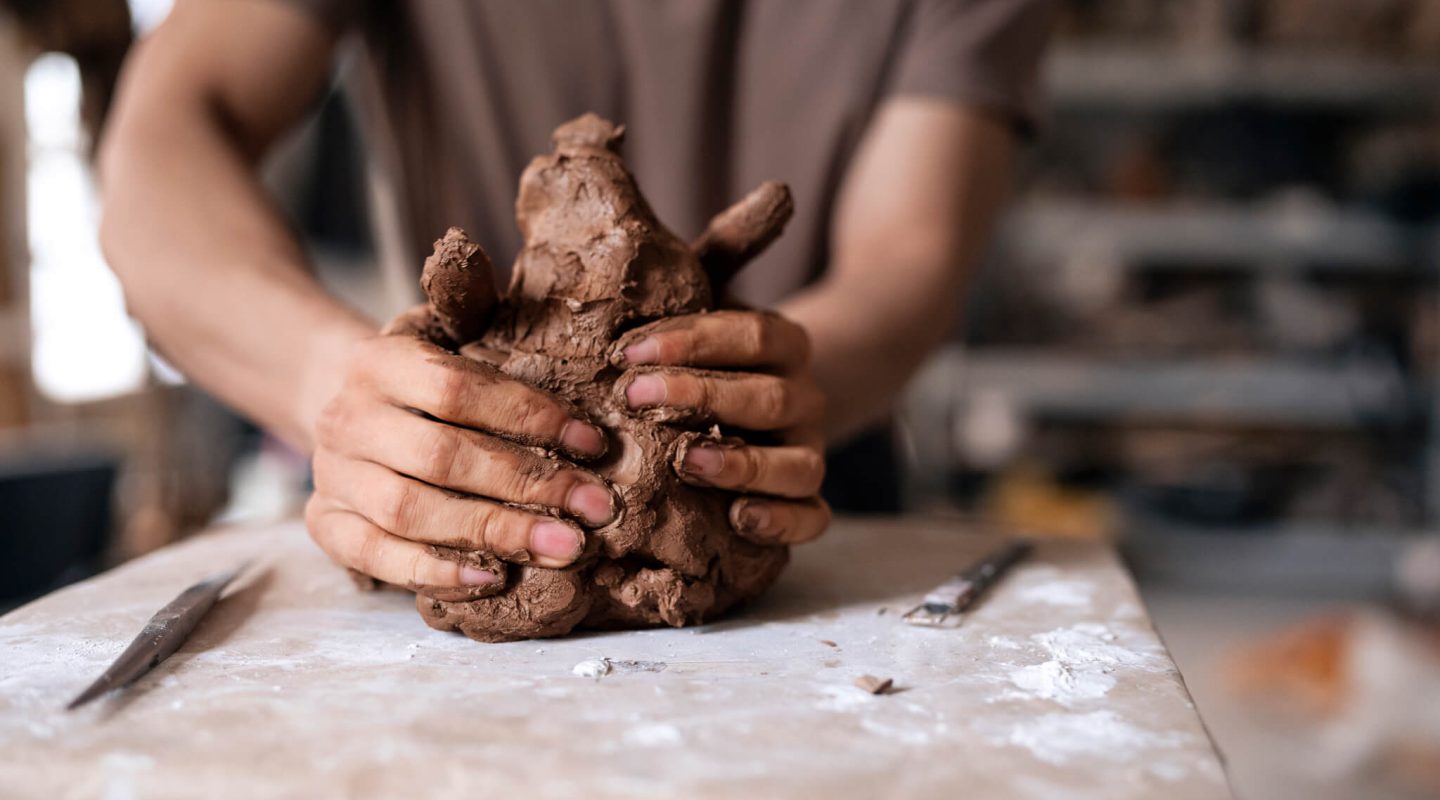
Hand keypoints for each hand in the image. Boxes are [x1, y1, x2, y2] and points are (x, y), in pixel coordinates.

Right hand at [306, 333, 617, 598]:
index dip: (530, 417)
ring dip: (494, 532)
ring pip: (410, 512)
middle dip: (527, 485)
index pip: (457, 389)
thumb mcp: (452, 336)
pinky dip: (434, 571)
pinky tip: (493, 577)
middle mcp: (347, 417)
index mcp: (380, 361)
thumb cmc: (428, 380)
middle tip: (594, 508)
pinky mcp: (325, 523)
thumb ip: (495, 333)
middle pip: (440, 457)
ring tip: (563, 545)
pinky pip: (375, 555)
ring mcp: (331, 475)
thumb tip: (579, 354)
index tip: (593, 444)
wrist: (347, 406)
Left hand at [612, 310, 830, 544]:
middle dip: (700, 397)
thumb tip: (606, 329)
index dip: (692, 341)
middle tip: (635, 398)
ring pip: (798, 463)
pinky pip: (812, 518)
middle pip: (769, 397)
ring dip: (740, 463)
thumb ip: (671, 336)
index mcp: (786, 347)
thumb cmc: (710, 372)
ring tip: (684, 462)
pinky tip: (737, 520)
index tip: (629, 352)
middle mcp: (806, 400)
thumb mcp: (699, 343)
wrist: (764, 411)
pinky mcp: (811, 502)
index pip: (752, 335)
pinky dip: (780, 521)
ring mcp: (811, 453)